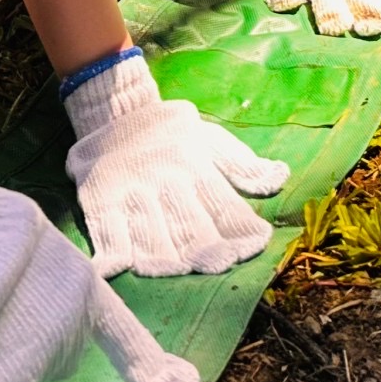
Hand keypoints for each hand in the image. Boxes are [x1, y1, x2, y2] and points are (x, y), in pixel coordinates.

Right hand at [0, 158, 200, 381]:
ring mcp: (41, 359)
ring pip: (23, 367)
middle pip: (58, 356)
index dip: (149, 370)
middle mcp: (73, 332)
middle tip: (2, 302)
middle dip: (34, 339)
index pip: (128, 341)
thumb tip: (27, 314)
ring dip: (4, 348)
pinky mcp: (5, 380)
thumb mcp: (37, 257)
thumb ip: (44, 297)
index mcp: (88, 296)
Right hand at [63, 54, 288, 277]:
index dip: (239, 227)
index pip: (222, 203)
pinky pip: (105, 231)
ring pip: (149, 234)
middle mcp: (165, 180)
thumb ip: (242, 164)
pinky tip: (116, 269)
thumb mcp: (209, 139)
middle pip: (187, 224)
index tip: (255, 246)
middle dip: (205, 247)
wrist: (115, 112)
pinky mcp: (100, 200)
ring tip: (177, 269)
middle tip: (219, 263)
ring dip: (164, 256)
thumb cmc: (171, 134)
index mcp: (195, 164)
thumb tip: (281, 179)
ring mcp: (131, 192)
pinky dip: (112, 253)